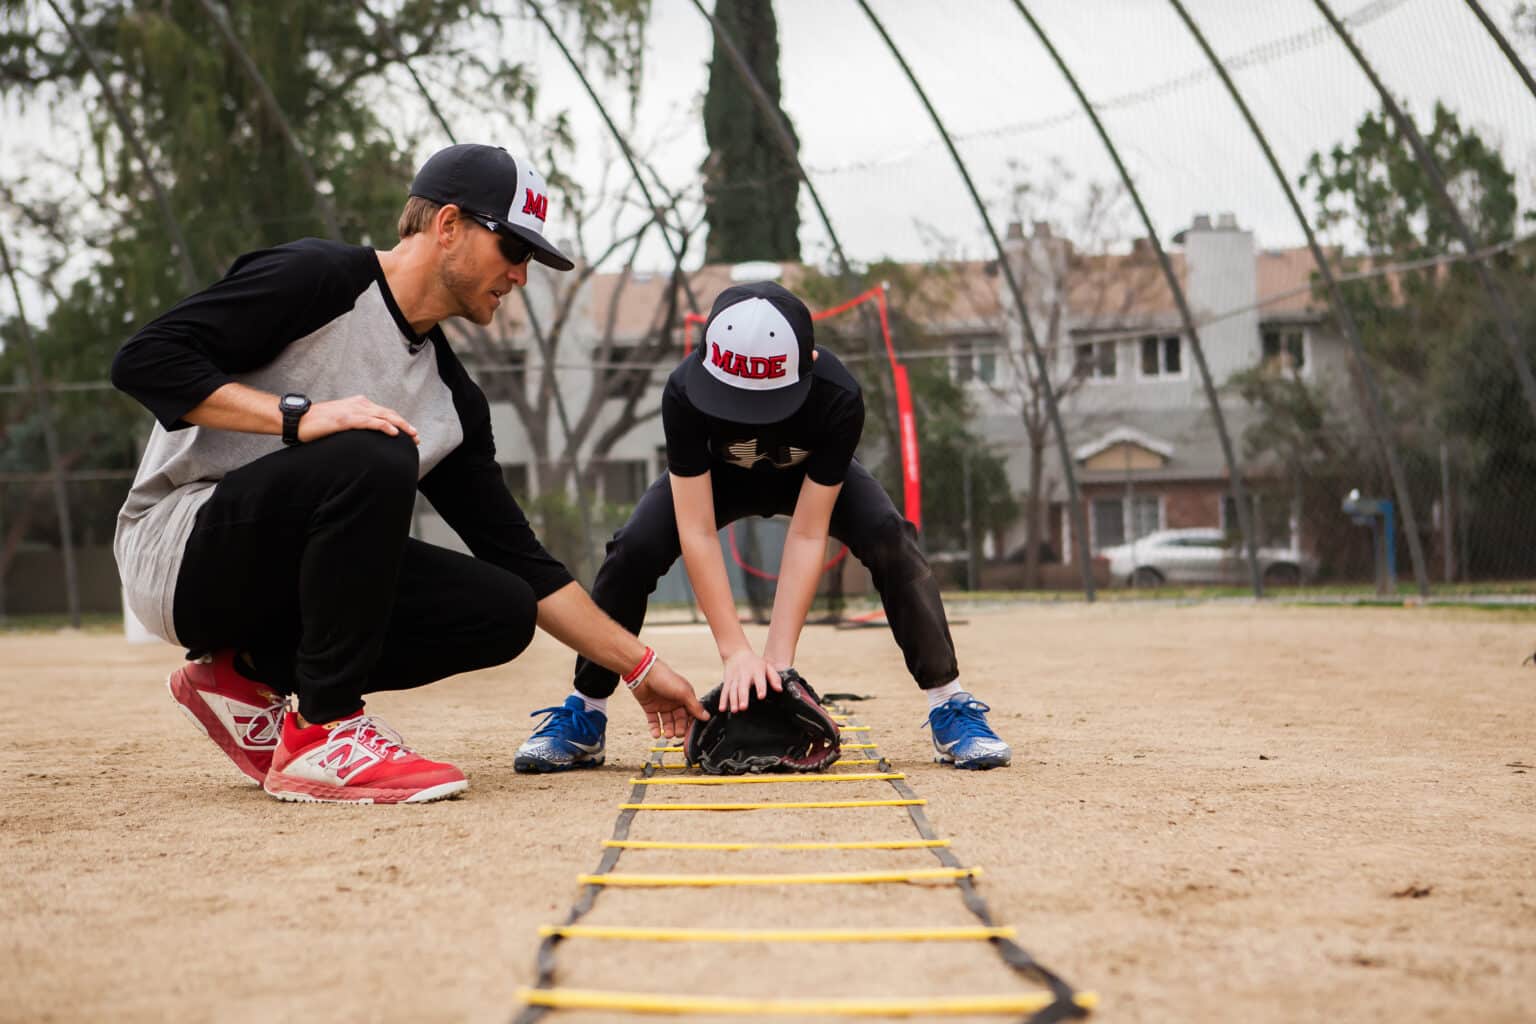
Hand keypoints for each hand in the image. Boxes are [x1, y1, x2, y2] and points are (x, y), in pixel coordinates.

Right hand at [298, 395, 418, 443]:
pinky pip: (370, 422)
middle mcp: (358, 404)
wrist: (298, 419)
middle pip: (388, 413)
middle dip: (405, 425)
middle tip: (416, 437)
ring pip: (383, 416)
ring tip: (412, 435)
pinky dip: (384, 426)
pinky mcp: (345, 419)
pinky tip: (394, 433)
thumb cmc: (316, 423)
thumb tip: (364, 436)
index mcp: (357, 403)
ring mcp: (352, 410)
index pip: (384, 412)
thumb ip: (354, 424)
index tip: (410, 433)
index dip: (399, 421)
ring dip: (400, 426)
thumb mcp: (340, 421)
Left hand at [630, 659, 708, 738]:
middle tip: (678, 734)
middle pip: (679, 720)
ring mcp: (662, 705)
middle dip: (679, 728)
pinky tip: (656, 734)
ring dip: (668, 730)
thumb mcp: (684, 692)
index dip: (691, 723)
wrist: (643, 673)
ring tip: (668, 735)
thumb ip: (695, 706)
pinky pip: (654, 722)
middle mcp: (674, 702)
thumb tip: (706, 716)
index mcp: (684, 697)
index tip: (690, 732)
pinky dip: (655, 729)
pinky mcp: (650, 708)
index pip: (691, 714)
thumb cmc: (665, 678)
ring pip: (667, 722)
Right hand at [719, 649, 781, 713]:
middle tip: (743, 707)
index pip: (759, 680)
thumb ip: (774, 678)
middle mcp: (744, 675)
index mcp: (757, 671)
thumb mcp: (767, 667)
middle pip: (743, 687)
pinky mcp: (727, 681)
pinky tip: (722, 709)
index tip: (761, 696)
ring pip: (733, 690)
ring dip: (733, 700)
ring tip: (734, 710)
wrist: (736, 653)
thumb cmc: (754, 663)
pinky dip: (723, 700)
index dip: (760, 688)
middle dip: (743, 697)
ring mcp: (734, 678)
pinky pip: (724, 691)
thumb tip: (779, 689)